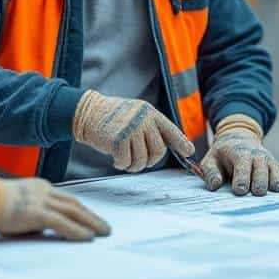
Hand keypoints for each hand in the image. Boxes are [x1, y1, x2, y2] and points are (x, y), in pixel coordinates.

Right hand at [0, 171, 110, 240]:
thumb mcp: (17, 206)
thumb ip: (31, 214)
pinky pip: (63, 223)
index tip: (89, 217)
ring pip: (74, 212)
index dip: (80, 209)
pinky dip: (78, 231)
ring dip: (91, 223)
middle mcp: (45, 191)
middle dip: (91, 216)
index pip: (65, 198)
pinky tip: (88, 238)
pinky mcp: (38, 213)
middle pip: (74, 204)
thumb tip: (41, 229)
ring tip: (104, 233)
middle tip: (104, 227)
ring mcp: (42, 201)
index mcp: (39, 187)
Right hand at [72, 91, 193, 171]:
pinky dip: (122, 165)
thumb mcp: (136, 114)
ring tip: (126, 162)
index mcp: (150, 113)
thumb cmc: (114, 117)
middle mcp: (143, 120)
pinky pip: (127, 162)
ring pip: (143, 159)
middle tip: (140, 162)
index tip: (189, 152)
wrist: (88, 112)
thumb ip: (152, 127)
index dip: (181, 143)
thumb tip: (170, 145)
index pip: (171, 130)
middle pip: (159, 150)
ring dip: (134, 166)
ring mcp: (132, 129)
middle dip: (151, 161)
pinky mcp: (119, 139)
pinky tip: (116, 160)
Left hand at [202, 115, 278, 195]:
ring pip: (275, 170)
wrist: (239, 138)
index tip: (239, 190)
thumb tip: (214, 185)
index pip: (242, 164)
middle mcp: (256, 155)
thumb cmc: (222, 153)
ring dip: (275, 180)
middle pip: (261, 168)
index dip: (241, 178)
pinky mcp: (276, 165)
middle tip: (258, 193)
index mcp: (239, 152)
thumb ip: (210, 172)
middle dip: (260, 181)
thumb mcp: (210, 159)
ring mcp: (268, 159)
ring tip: (274, 190)